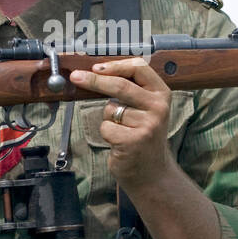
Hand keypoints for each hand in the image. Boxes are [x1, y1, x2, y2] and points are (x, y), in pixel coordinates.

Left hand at [69, 57, 173, 190]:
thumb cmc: (142, 136)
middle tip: (76, 77)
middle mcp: (158, 107)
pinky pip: (106, 127)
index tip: (96, 67)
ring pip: (110, 109)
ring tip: (122, 130)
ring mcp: (147, 125)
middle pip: (120, 85)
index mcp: (161, 94)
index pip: (139, 68)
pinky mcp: (133, 141)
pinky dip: (106, 133)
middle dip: (95, 80)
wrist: (152, 172)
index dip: (115, 65)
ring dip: (108, 118)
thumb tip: (96, 72)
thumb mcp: (145, 109)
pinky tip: (119, 142)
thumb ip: (131, 90)